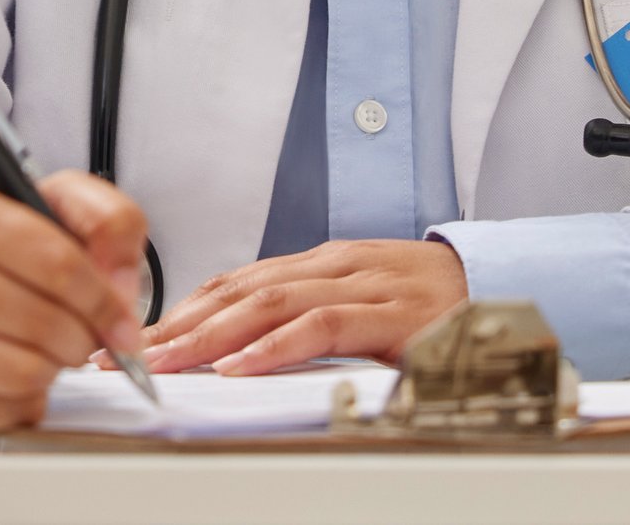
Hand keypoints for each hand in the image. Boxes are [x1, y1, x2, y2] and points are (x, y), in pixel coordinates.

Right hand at [0, 170, 146, 431]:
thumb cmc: (14, 248)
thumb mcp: (64, 209)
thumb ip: (112, 226)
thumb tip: (120, 295)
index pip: (58, 265)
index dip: (104, 300)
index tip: (124, 322)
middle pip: (42, 324)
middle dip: (84, 338)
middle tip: (86, 335)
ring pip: (23, 373)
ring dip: (56, 370)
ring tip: (51, 350)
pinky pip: (0, 413)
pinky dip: (26, 401)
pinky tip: (20, 375)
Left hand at [139, 239, 466, 376]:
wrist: (504, 286)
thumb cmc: (428, 301)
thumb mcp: (358, 301)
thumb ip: (305, 315)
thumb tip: (237, 345)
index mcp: (321, 263)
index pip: (234, 281)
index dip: (179, 310)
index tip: (132, 339)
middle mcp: (334, 266)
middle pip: (239, 291)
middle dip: (177, 325)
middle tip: (125, 354)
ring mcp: (362, 286)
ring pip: (269, 303)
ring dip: (210, 336)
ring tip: (167, 363)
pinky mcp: (390, 315)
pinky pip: (322, 326)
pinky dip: (275, 346)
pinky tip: (241, 366)